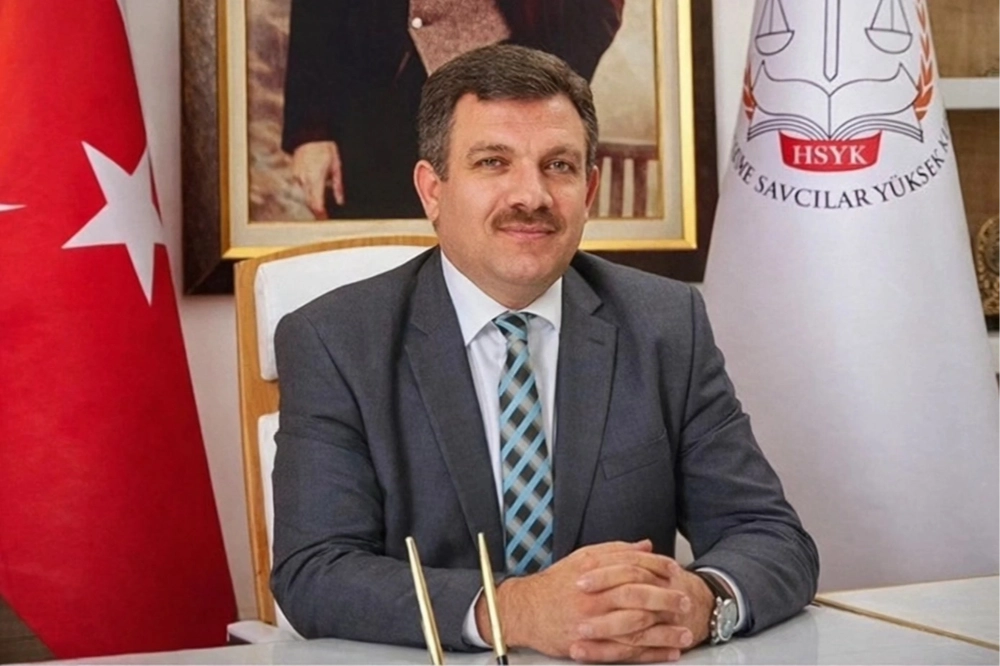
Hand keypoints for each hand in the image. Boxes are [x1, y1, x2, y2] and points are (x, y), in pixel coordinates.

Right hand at [291, 141, 342, 217]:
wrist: (310, 135)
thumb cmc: (326, 149)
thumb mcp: (337, 167)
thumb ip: (338, 186)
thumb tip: (340, 202)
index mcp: (316, 178)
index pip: (316, 204)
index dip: (321, 215)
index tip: (326, 221)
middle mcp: (304, 179)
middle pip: (310, 203)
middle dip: (317, 211)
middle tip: (325, 217)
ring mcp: (297, 177)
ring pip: (305, 196)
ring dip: (313, 202)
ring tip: (322, 205)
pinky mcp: (294, 174)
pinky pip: (301, 188)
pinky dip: (308, 192)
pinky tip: (316, 190)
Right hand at [475, 541, 692, 661]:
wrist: (525, 611)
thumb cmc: (555, 584)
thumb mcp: (583, 558)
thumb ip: (615, 551)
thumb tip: (645, 546)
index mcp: (593, 571)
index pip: (633, 566)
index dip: (657, 567)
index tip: (674, 570)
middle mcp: (594, 596)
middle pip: (638, 596)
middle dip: (666, 599)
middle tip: (685, 602)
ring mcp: (592, 622)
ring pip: (635, 628)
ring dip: (664, 632)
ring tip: (685, 634)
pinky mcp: (590, 645)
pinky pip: (625, 652)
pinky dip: (650, 654)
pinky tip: (667, 653)